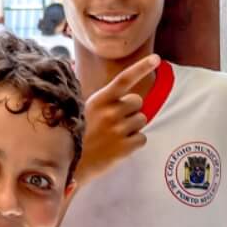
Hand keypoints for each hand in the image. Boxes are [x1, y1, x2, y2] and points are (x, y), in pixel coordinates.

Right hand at [76, 56, 158, 181]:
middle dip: (131, 110)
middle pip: (137, 102)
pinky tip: (118, 148)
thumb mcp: (86, 111)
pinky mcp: (125, 148)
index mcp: (100, 100)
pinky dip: (134, 144)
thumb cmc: (77, 137)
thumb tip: (132, 100)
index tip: (157, 59)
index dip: (141, 67)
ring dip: (132, 128)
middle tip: (114, 123)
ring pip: (141, 120)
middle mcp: (111, 112)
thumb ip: (107, 103)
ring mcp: (119, 130)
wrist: (70, 166)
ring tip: (113, 137)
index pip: (124, 79)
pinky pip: (142, 138)